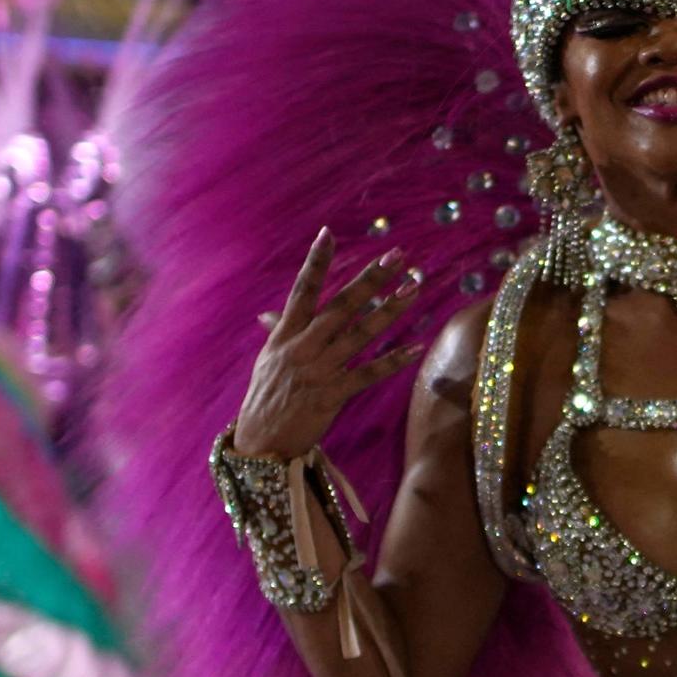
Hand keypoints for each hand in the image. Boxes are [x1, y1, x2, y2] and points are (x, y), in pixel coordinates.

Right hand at [232, 226, 428, 459]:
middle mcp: (303, 347)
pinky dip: (392, 361)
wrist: (260, 442)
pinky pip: (368, 374)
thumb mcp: (266, 360)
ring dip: (390, 309)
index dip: (315, 262)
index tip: (328, 233)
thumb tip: (267, 315)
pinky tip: (415, 347)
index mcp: (285, 334)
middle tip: (397, 255)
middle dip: (371, 278)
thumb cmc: (265, 398)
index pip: (302, 290)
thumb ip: (276, 333)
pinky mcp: (333, 395)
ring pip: (360, 333)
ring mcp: (319, 370)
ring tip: (414, 288)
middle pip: (341, 305)